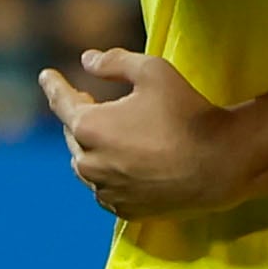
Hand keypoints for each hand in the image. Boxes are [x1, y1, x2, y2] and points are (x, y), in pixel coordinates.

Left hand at [40, 48, 267, 218]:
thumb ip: (115, 61)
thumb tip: (87, 59)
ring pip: (88, 165)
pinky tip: (126, 166)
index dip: (54, 85)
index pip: (61, 102)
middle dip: (81, 119)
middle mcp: (89, 162)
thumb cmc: (188, 112)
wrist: (221, 163)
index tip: (46, 75)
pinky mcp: (124, 209)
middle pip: (74, 135)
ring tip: (112, 138)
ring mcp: (106, 189)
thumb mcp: (154, 71)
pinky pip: (106, 189)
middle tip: (92, 103)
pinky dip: (110, 175)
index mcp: (89, 126)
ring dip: (94, 150)